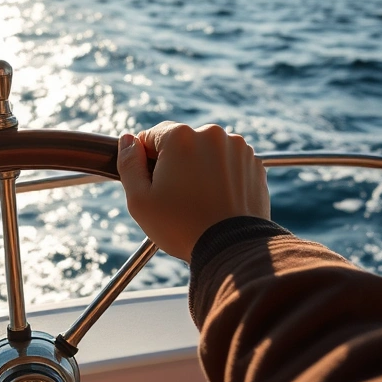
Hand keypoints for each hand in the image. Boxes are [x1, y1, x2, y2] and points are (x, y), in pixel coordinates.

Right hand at [116, 122, 269, 261]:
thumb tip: (127, 140)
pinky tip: (218, 200)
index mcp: (180, 137)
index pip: (151, 136)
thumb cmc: (181, 227)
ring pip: (207, 151)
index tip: (154, 184)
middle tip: (177, 197)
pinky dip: (222, 175)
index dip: (146, 161)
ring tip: (200, 201)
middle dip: (176, 163)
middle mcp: (211, 133)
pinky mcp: (255, 163)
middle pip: (182, 142)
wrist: (233, 249)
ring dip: (200, 167)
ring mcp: (237, 147)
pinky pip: (229, 162)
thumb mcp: (139, 200)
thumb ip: (128, 164)